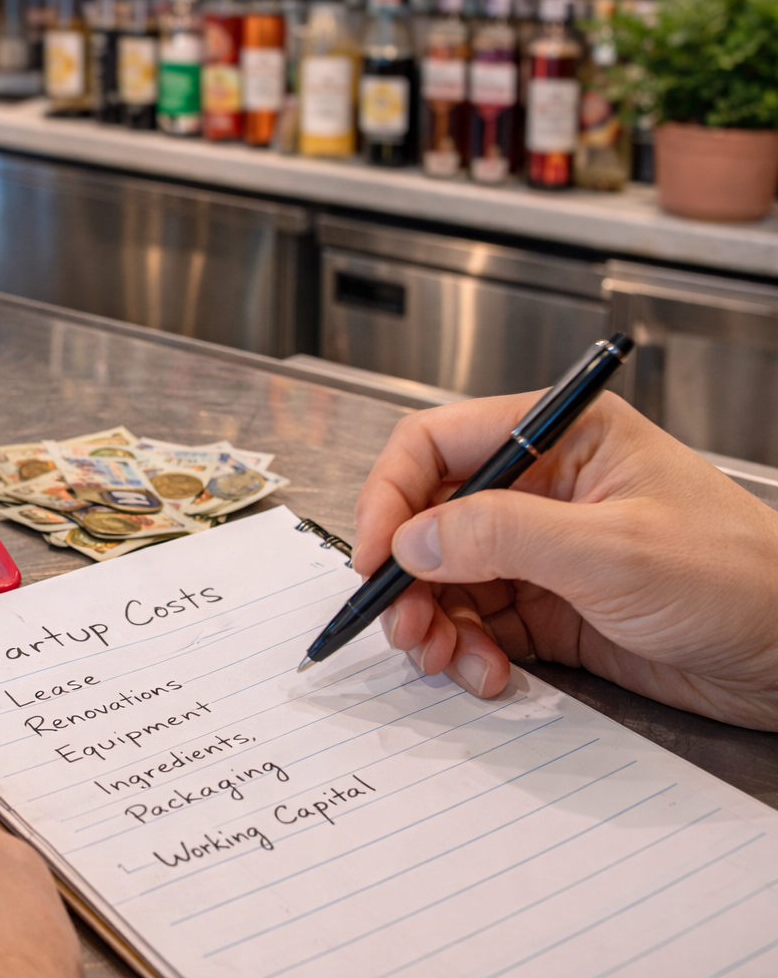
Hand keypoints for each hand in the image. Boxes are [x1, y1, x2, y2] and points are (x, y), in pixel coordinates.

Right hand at [352, 391, 777, 730]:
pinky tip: (487, 673)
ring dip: (432, 622)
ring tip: (444, 659)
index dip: (390, 496)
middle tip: (404, 626)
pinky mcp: (549, 608)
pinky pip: (477, 625)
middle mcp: (541, 489)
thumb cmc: (739, 578)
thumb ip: (503, 536)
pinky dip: (466, 652)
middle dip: (407, 576)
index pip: (437, 445)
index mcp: (559, 439)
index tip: (373, 555)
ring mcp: (542, 551)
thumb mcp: (614, 550)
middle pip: (429, 519)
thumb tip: (413, 539)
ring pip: (445, 579)